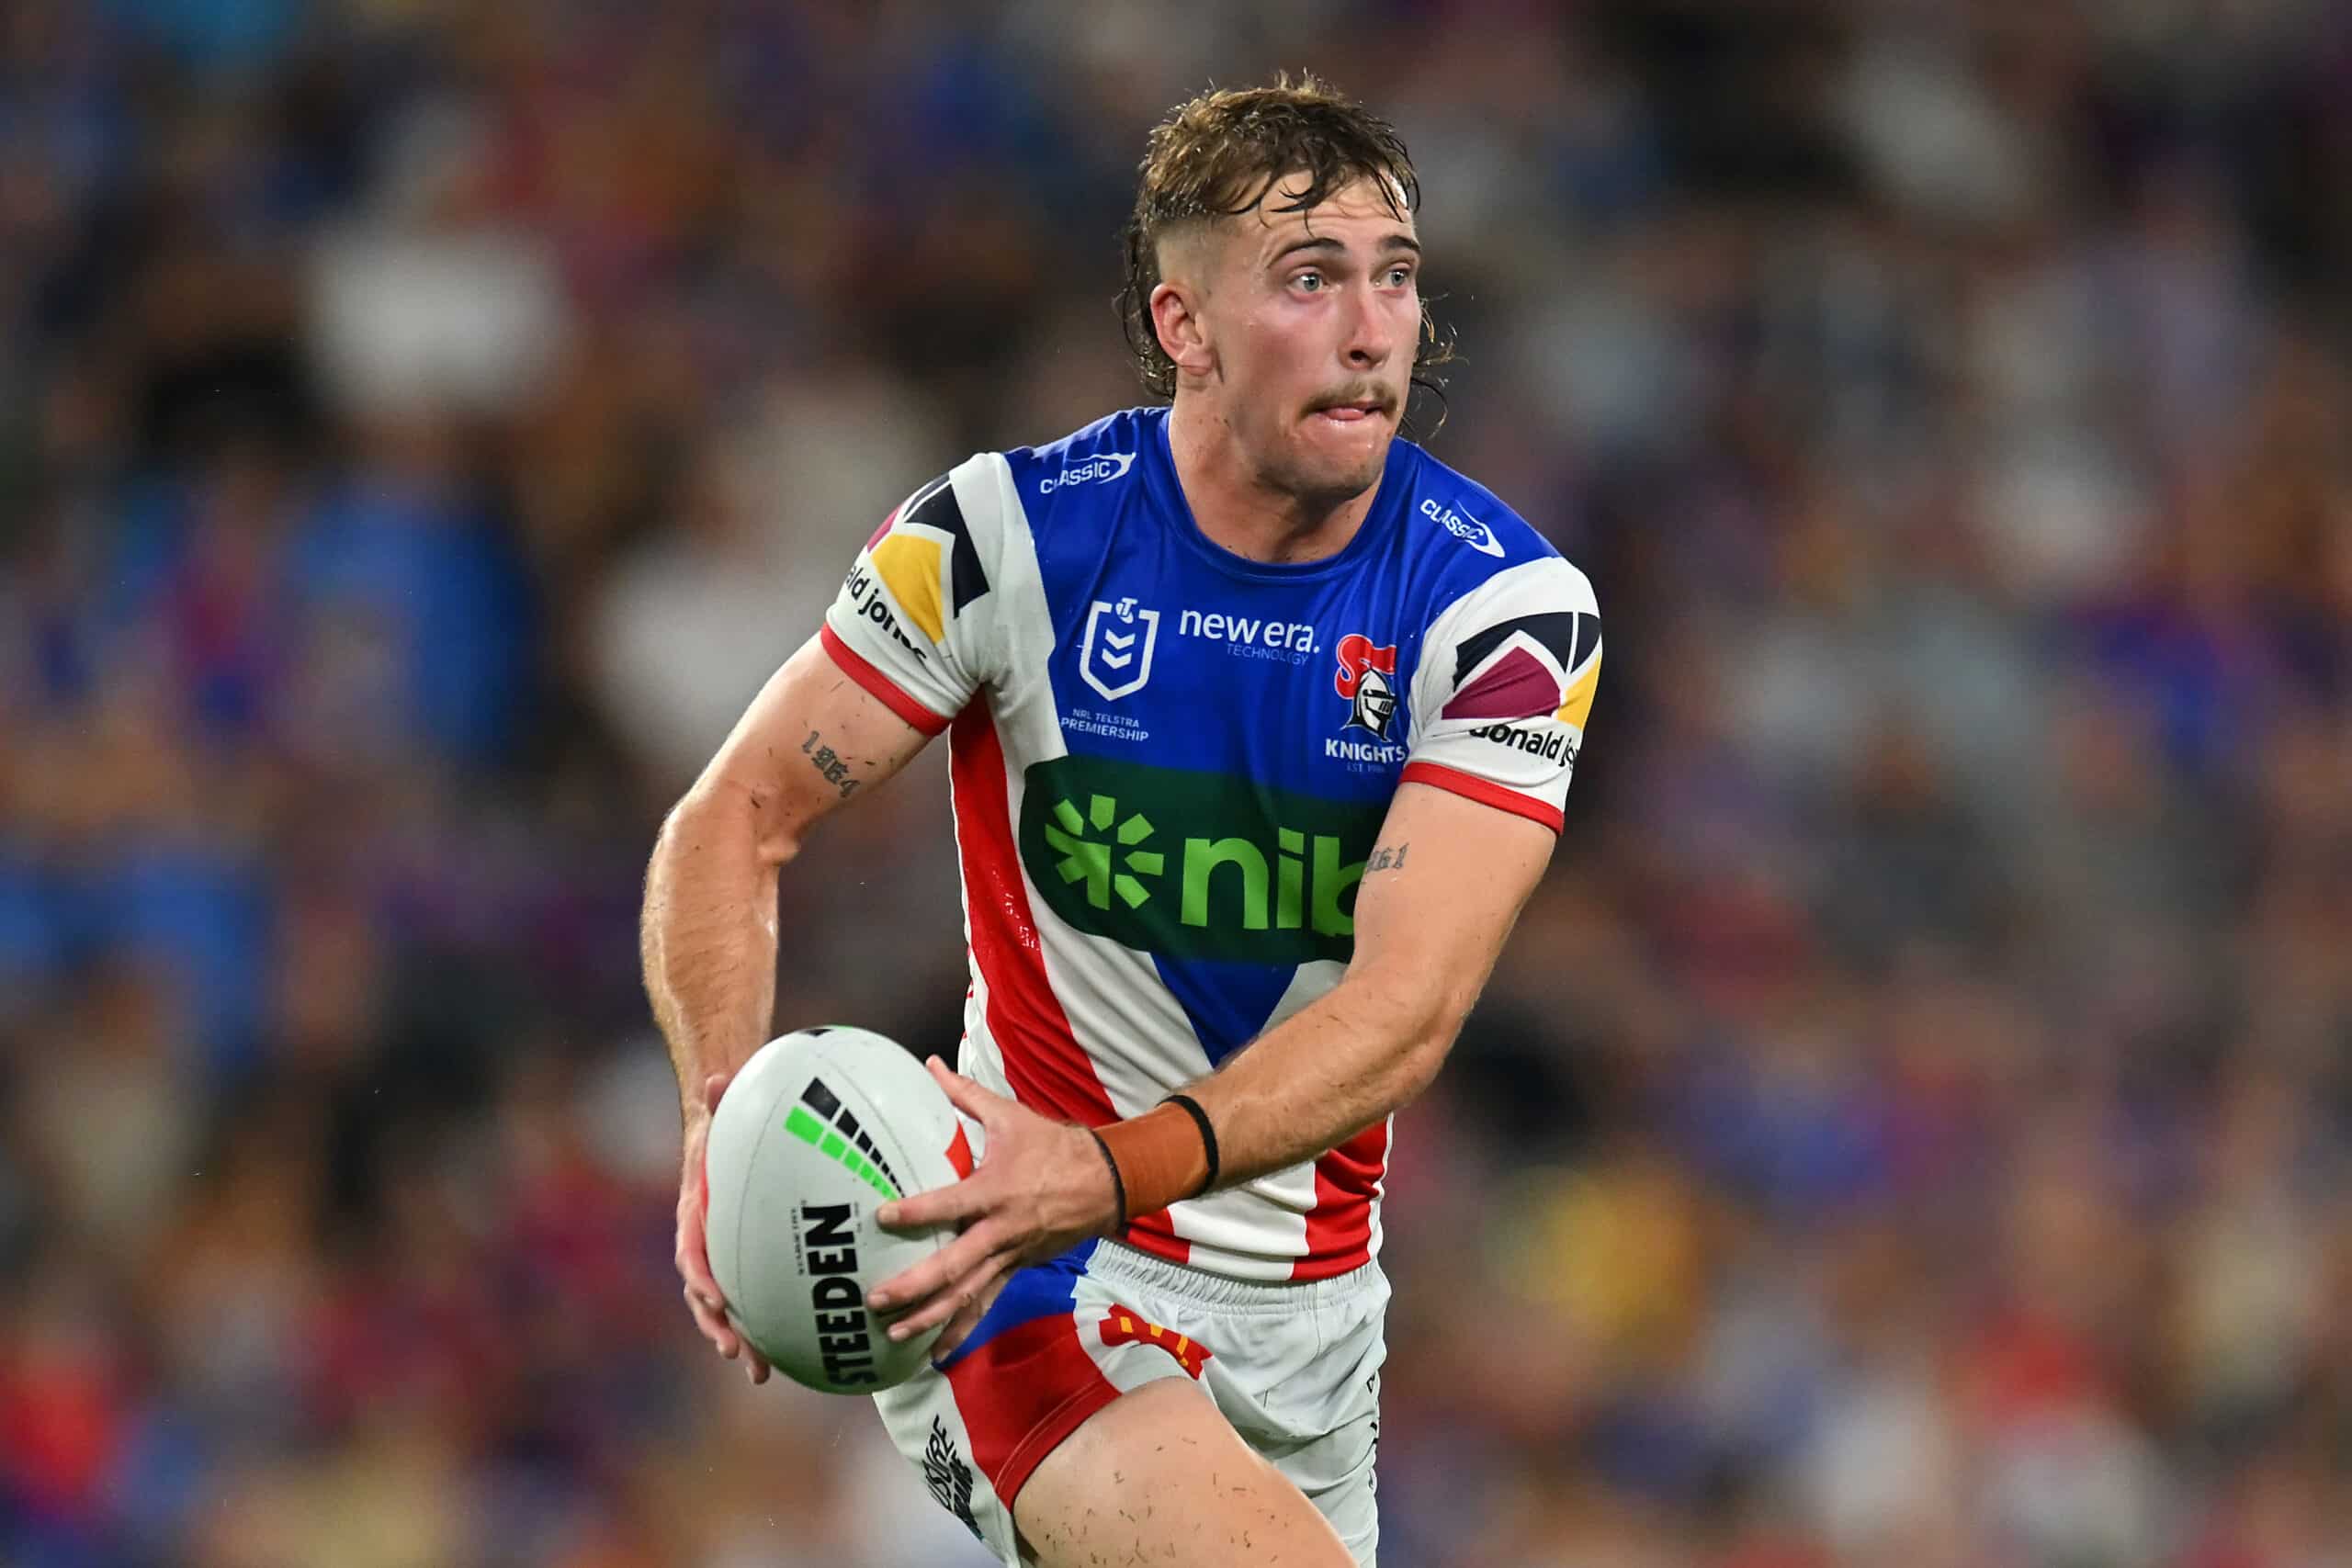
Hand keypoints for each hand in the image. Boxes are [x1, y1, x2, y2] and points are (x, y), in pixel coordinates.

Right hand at [677, 1070, 772, 1385]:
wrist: (721, 1136)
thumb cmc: (726, 1124)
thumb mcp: (725, 1110)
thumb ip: (722, 1099)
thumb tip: (718, 1075)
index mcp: (696, 1214)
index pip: (691, 1250)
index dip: (700, 1276)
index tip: (713, 1296)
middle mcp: (705, 1242)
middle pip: (705, 1295)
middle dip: (718, 1327)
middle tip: (736, 1354)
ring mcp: (723, 1257)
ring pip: (727, 1309)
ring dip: (740, 1340)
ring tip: (760, 1372)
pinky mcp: (746, 1263)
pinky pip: (755, 1299)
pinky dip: (768, 1325)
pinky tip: (795, 1352)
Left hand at [866, 1058, 1119, 1356]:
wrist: (1107, 1181)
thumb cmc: (1054, 1146)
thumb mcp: (1011, 1116)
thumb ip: (965, 1095)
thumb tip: (930, 1064)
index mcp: (996, 1191)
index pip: (950, 1204)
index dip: (918, 1212)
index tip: (882, 1217)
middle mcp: (1001, 1230)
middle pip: (955, 1265)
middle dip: (915, 1286)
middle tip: (876, 1299)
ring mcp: (1010, 1255)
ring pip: (968, 1294)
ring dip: (932, 1317)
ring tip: (895, 1335)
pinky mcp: (1018, 1269)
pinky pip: (986, 1303)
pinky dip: (962, 1328)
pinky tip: (935, 1352)